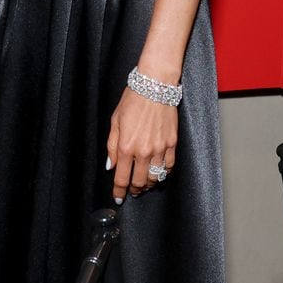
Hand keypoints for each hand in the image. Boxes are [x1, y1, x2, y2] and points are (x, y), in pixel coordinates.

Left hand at [106, 87, 177, 201]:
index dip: (119, 191)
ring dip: (148, 184)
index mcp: (127, 146)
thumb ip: (112, 146)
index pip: (122, 177)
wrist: (154, 86)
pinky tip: (158, 173)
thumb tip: (111, 165)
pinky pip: (169, 167)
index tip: (118, 196)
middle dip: (133, 189)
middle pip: (139, 182)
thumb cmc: (133, 100)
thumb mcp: (115, 121)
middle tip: (131, 190)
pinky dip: (163, 174)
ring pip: (155, 178)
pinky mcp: (172, 144)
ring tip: (143, 184)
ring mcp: (160, 149)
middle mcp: (144, 151)